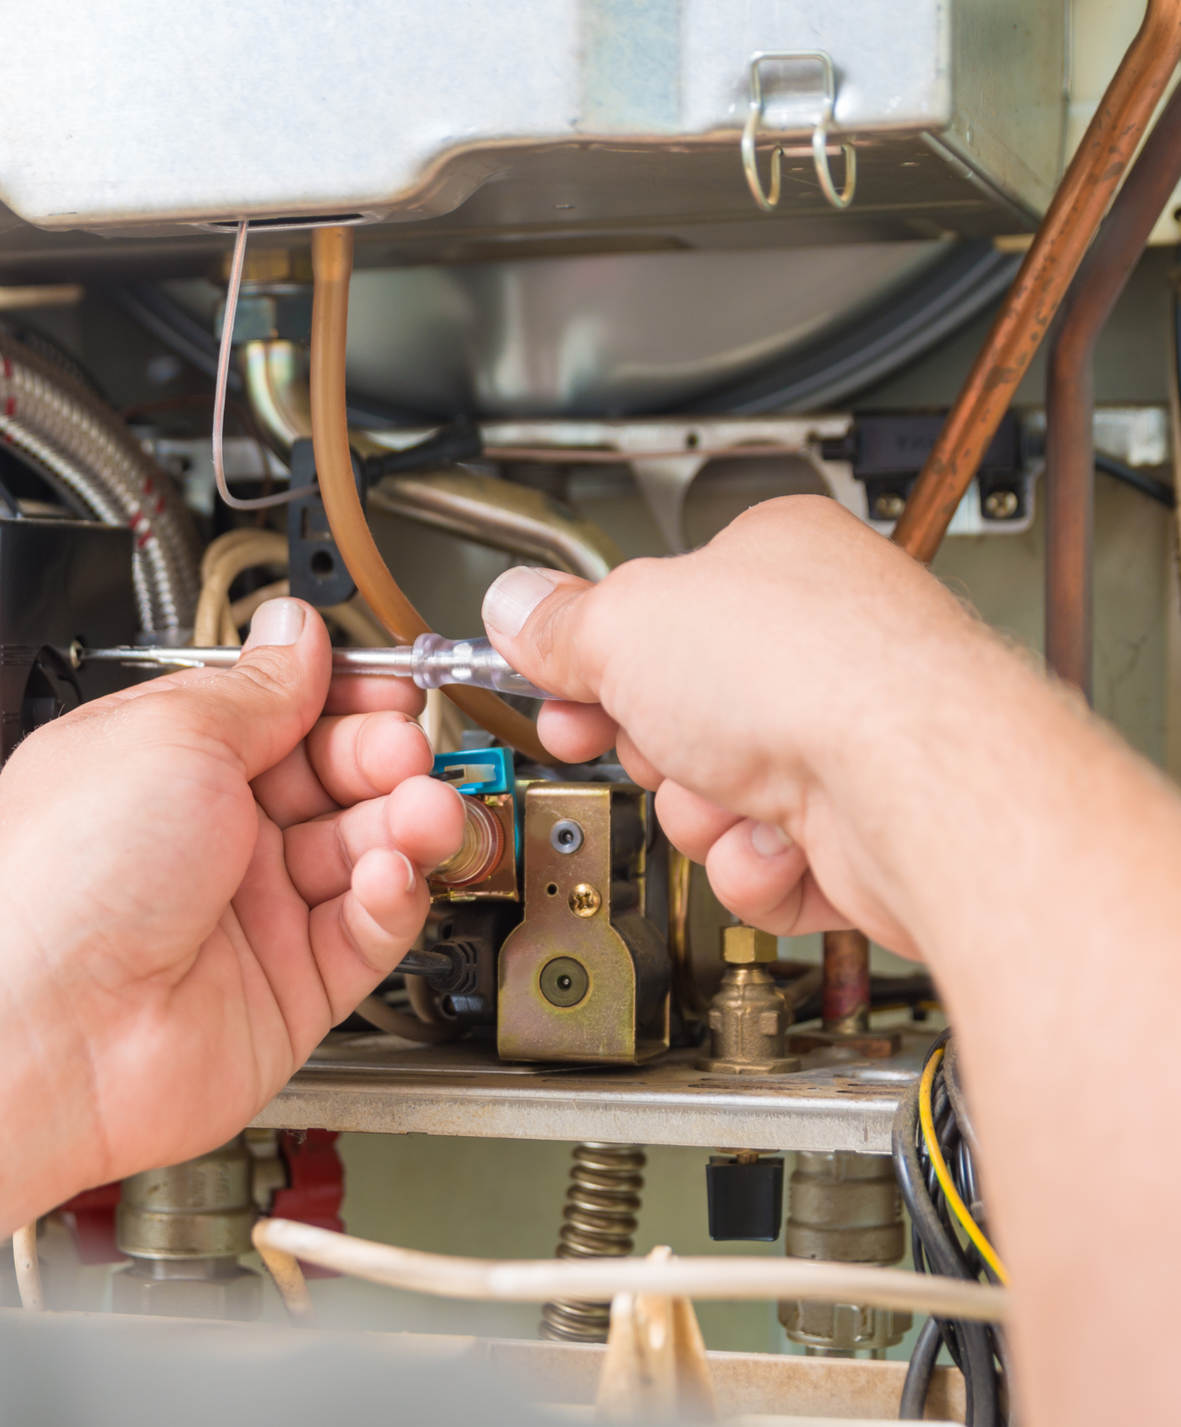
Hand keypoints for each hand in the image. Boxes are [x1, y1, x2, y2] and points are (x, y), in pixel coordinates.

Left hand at [0, 595, 463, 1191]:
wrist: (45, 1030)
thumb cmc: (63, 883)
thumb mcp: (172, 734)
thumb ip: (256, 689)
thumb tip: (296, 634)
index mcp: (166, 764)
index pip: (280, 714)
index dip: (341, 697)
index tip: (388, 687)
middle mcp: (207, 839)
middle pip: (333, 781)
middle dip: (382, 757)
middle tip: (403, 750)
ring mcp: (249, 917)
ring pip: (361, 855)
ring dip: (403, 824)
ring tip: (420, 810)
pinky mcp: (287, 992)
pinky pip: (365, 935)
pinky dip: (390, 901)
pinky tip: (387, 876)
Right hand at [480, 495, 1021, 953]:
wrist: (913, 786)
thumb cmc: (811, 676)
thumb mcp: (627, 625)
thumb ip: (559, 625)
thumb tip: (513, 607)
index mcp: (772, 561)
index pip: (654, 610)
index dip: (590, 656)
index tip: (552, 684)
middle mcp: (818, 644)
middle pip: (675, 714)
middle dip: (650, 747)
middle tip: (645, 740)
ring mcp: (843, 739)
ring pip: (709, 799)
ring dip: (700, 812)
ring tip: (733, 791)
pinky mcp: (858, 831)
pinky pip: (758, 864)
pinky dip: (754, 866)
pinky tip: (780, 838)